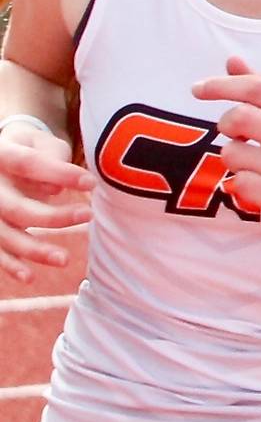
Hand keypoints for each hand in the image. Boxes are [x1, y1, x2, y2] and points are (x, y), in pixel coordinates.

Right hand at [0, 126, 91, 282]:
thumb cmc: (32, 150)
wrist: (7, 158)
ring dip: (33, 249)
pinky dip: (11, 265)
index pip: (27, 164)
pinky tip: (29, 277)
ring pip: (4, 234)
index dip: (59, 174)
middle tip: (87, 215)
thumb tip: (55, 188)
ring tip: (63, 259)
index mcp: (1, 154)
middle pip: (14, 207)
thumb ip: (50, 160)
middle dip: (51, 217)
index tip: (90, 182)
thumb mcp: (42, 145)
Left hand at [191, 57, 260, 247]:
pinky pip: (238, 183)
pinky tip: (256, 186)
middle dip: (225, 125)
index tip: (198, 88)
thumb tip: (233, 60)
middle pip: (240, 117)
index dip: (222, 85)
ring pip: (232, 153)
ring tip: (251, 165)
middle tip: (234, 134)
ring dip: (231, 158)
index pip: (259, 88)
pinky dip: (239, 184)